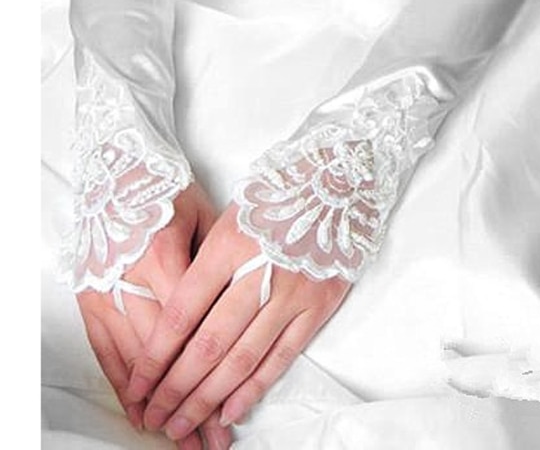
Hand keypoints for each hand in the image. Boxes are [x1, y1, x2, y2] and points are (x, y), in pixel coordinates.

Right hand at [76, 183, 232, 449]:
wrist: (119, 165)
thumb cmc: (170, 188)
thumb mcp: (207, 216)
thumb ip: (222, 266)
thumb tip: (243, 309)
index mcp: (167, 256)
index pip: (194, 331)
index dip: (212, 376)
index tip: (227, 411)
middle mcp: (132, 279)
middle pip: (167, 355)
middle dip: (189, 401)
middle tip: (209, 440)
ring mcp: (106, 290)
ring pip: (133, 359)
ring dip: (156, 402)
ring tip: (177, 435)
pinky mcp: (88, 295)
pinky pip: (105, 347)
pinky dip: (121, 381)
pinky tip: (136, 408)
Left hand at [127, 203, 351, 441]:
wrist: (337, 182)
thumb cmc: (275, 197)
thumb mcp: (230, 218)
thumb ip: (204, 266)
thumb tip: (175, 327)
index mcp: (229, 244)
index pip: (182, 312)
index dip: (156, 354)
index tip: (138, 383)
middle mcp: (260, 271)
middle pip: (209, 343)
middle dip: (176, 387)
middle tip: (155, 416)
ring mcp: (293, 291)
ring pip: (243, 356)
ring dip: (209, 397)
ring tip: (184, 423)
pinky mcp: (319, 304)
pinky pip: (283, 354)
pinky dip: (255, 386)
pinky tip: (231, 409)